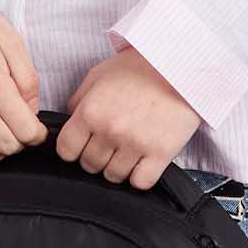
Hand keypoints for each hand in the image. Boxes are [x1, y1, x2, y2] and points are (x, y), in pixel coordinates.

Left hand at [54, 45, 200, 189]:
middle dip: (96, 157)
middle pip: (89, 165)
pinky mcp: (161, 153)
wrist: (181, 65)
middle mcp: (110, 130)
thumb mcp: (99, 75)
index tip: (82, 144)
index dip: (72, 149)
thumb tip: (70, 124)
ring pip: (114, 176)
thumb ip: (79, 101)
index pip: (66, 150)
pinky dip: (140, 176)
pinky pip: (141, 182)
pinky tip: (143, 160)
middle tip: (110, 143)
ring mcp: (136, 143)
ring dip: (118, 167)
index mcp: (91, 111)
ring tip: (128, 150)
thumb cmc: (140, 67)